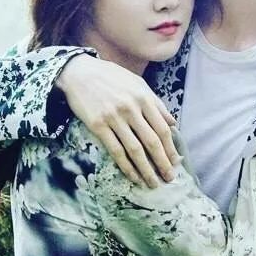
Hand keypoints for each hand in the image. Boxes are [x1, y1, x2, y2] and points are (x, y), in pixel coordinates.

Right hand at [56, 56, 177, 187]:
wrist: (79, 73)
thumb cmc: (111, 77)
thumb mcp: (137, 83)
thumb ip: (156, 103)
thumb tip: (173, 123)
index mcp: (144, 98)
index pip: (162, 129)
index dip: (170, 148)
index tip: (176, 163)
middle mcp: (131, 109)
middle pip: (151, 142)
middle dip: (162, 163)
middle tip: (169, 179)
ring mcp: (114, 118)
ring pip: (135, 150)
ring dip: (146, 170)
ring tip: (152, 183)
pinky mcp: (98, 126)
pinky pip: (116, 151)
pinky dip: (126, 166)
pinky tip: (133, 176)